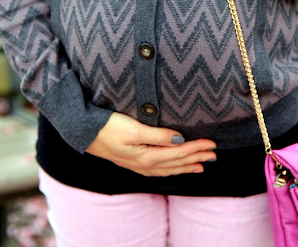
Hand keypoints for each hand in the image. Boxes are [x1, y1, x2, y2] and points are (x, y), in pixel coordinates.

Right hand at [85, 112, 216, 176]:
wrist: (82, 133)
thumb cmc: (107, 127)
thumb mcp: (134, 129)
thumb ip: (159, 136)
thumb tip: (181, 140)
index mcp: (147, 157)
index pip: (179, 153)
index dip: (197, 148)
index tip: (212, 143)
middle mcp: (144, 165)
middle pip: (176, 162)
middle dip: (196, 158)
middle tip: (214, 154)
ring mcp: (137, 166)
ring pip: (168, 168)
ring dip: (186, 166)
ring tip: (201, 165)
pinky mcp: (131, 162)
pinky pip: (158, 170)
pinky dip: (171, 169)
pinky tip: (174, 168)